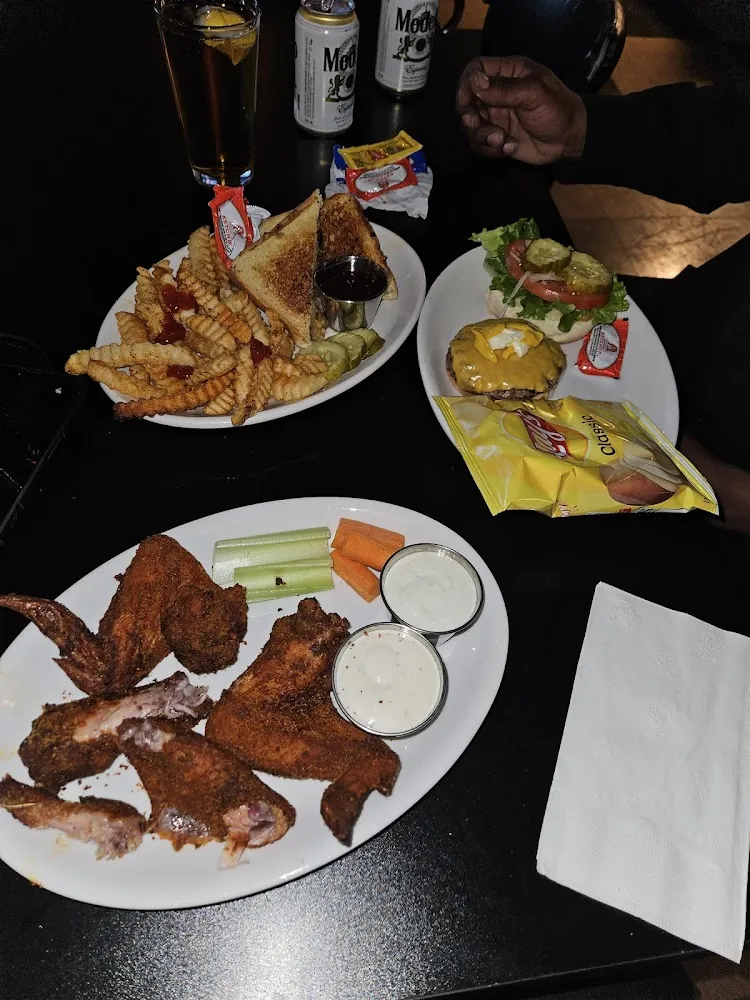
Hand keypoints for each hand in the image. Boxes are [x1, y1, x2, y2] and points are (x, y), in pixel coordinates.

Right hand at [456, 55, 586, 164]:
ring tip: (502, 140)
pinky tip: (510, 147)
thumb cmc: (558, 110)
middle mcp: (497, 93)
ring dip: (481, 136)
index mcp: (508, 73)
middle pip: (467, 100)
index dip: (466, 84)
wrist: (570, 140)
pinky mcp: (497, 137)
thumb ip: (504, 88)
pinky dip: (490, 149)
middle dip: (470, 117)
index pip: (476, 69)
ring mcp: (496, 116)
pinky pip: (480, 144)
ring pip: (471, 126)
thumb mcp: (534, 94)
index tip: (466, 102)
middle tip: (478, 126)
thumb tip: (474, 82)